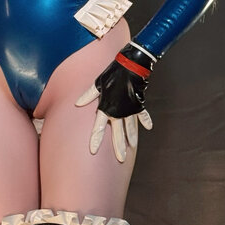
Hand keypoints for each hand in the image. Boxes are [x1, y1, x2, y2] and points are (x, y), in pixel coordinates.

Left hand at [75, 45, 154, 162]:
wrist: (131, 66)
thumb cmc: (112, 74)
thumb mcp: (97, 84)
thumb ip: (88, 96)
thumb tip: (77, 103)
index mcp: (106, 108)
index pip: (99, 127)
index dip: (95, 139)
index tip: (93, 151)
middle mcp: (118, 112)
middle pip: (118, 133)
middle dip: (119, 147)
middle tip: (121, 159)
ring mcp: (130, 109)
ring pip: (131, 127)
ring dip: (132, 138)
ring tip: (132, 147)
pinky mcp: (138, 104)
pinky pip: (142, 115)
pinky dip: (145, 120)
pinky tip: (148, 128)